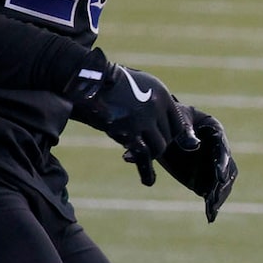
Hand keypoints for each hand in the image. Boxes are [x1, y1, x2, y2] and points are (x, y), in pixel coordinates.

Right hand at [63, 58, 200, 184]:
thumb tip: (174, 127)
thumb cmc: (109, 83)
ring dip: (150, 155)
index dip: (171, 135)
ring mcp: (142, 119)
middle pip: (168, 137)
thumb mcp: (139, 86)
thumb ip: (156, 105)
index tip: (160, 139)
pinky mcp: (126, 130)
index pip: (178, 124)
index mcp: (161, 94)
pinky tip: (148, 182)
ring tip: (140, 158)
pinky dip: (147, 171)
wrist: (84, 80)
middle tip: (143, 146)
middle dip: (157, 144)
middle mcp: (156, 106)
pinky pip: (143, 155)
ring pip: (158, 147)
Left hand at [158, 110, 237, 221]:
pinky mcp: (205, 179)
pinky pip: (212, 192)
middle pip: (228, 168)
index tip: (219, 176)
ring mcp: (213, 166)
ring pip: (223, 183)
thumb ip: (182, 134)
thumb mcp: (175, 121)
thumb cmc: (170, 117)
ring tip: (211, 207)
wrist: (164, 127)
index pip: (222, 148)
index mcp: (215, 131)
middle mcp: (219, 150)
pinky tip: (210, 216)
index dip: (222, 162)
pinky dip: (212, 204)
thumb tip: (191, 147)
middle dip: (222, 183)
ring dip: (218, 195)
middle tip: (214, 194)